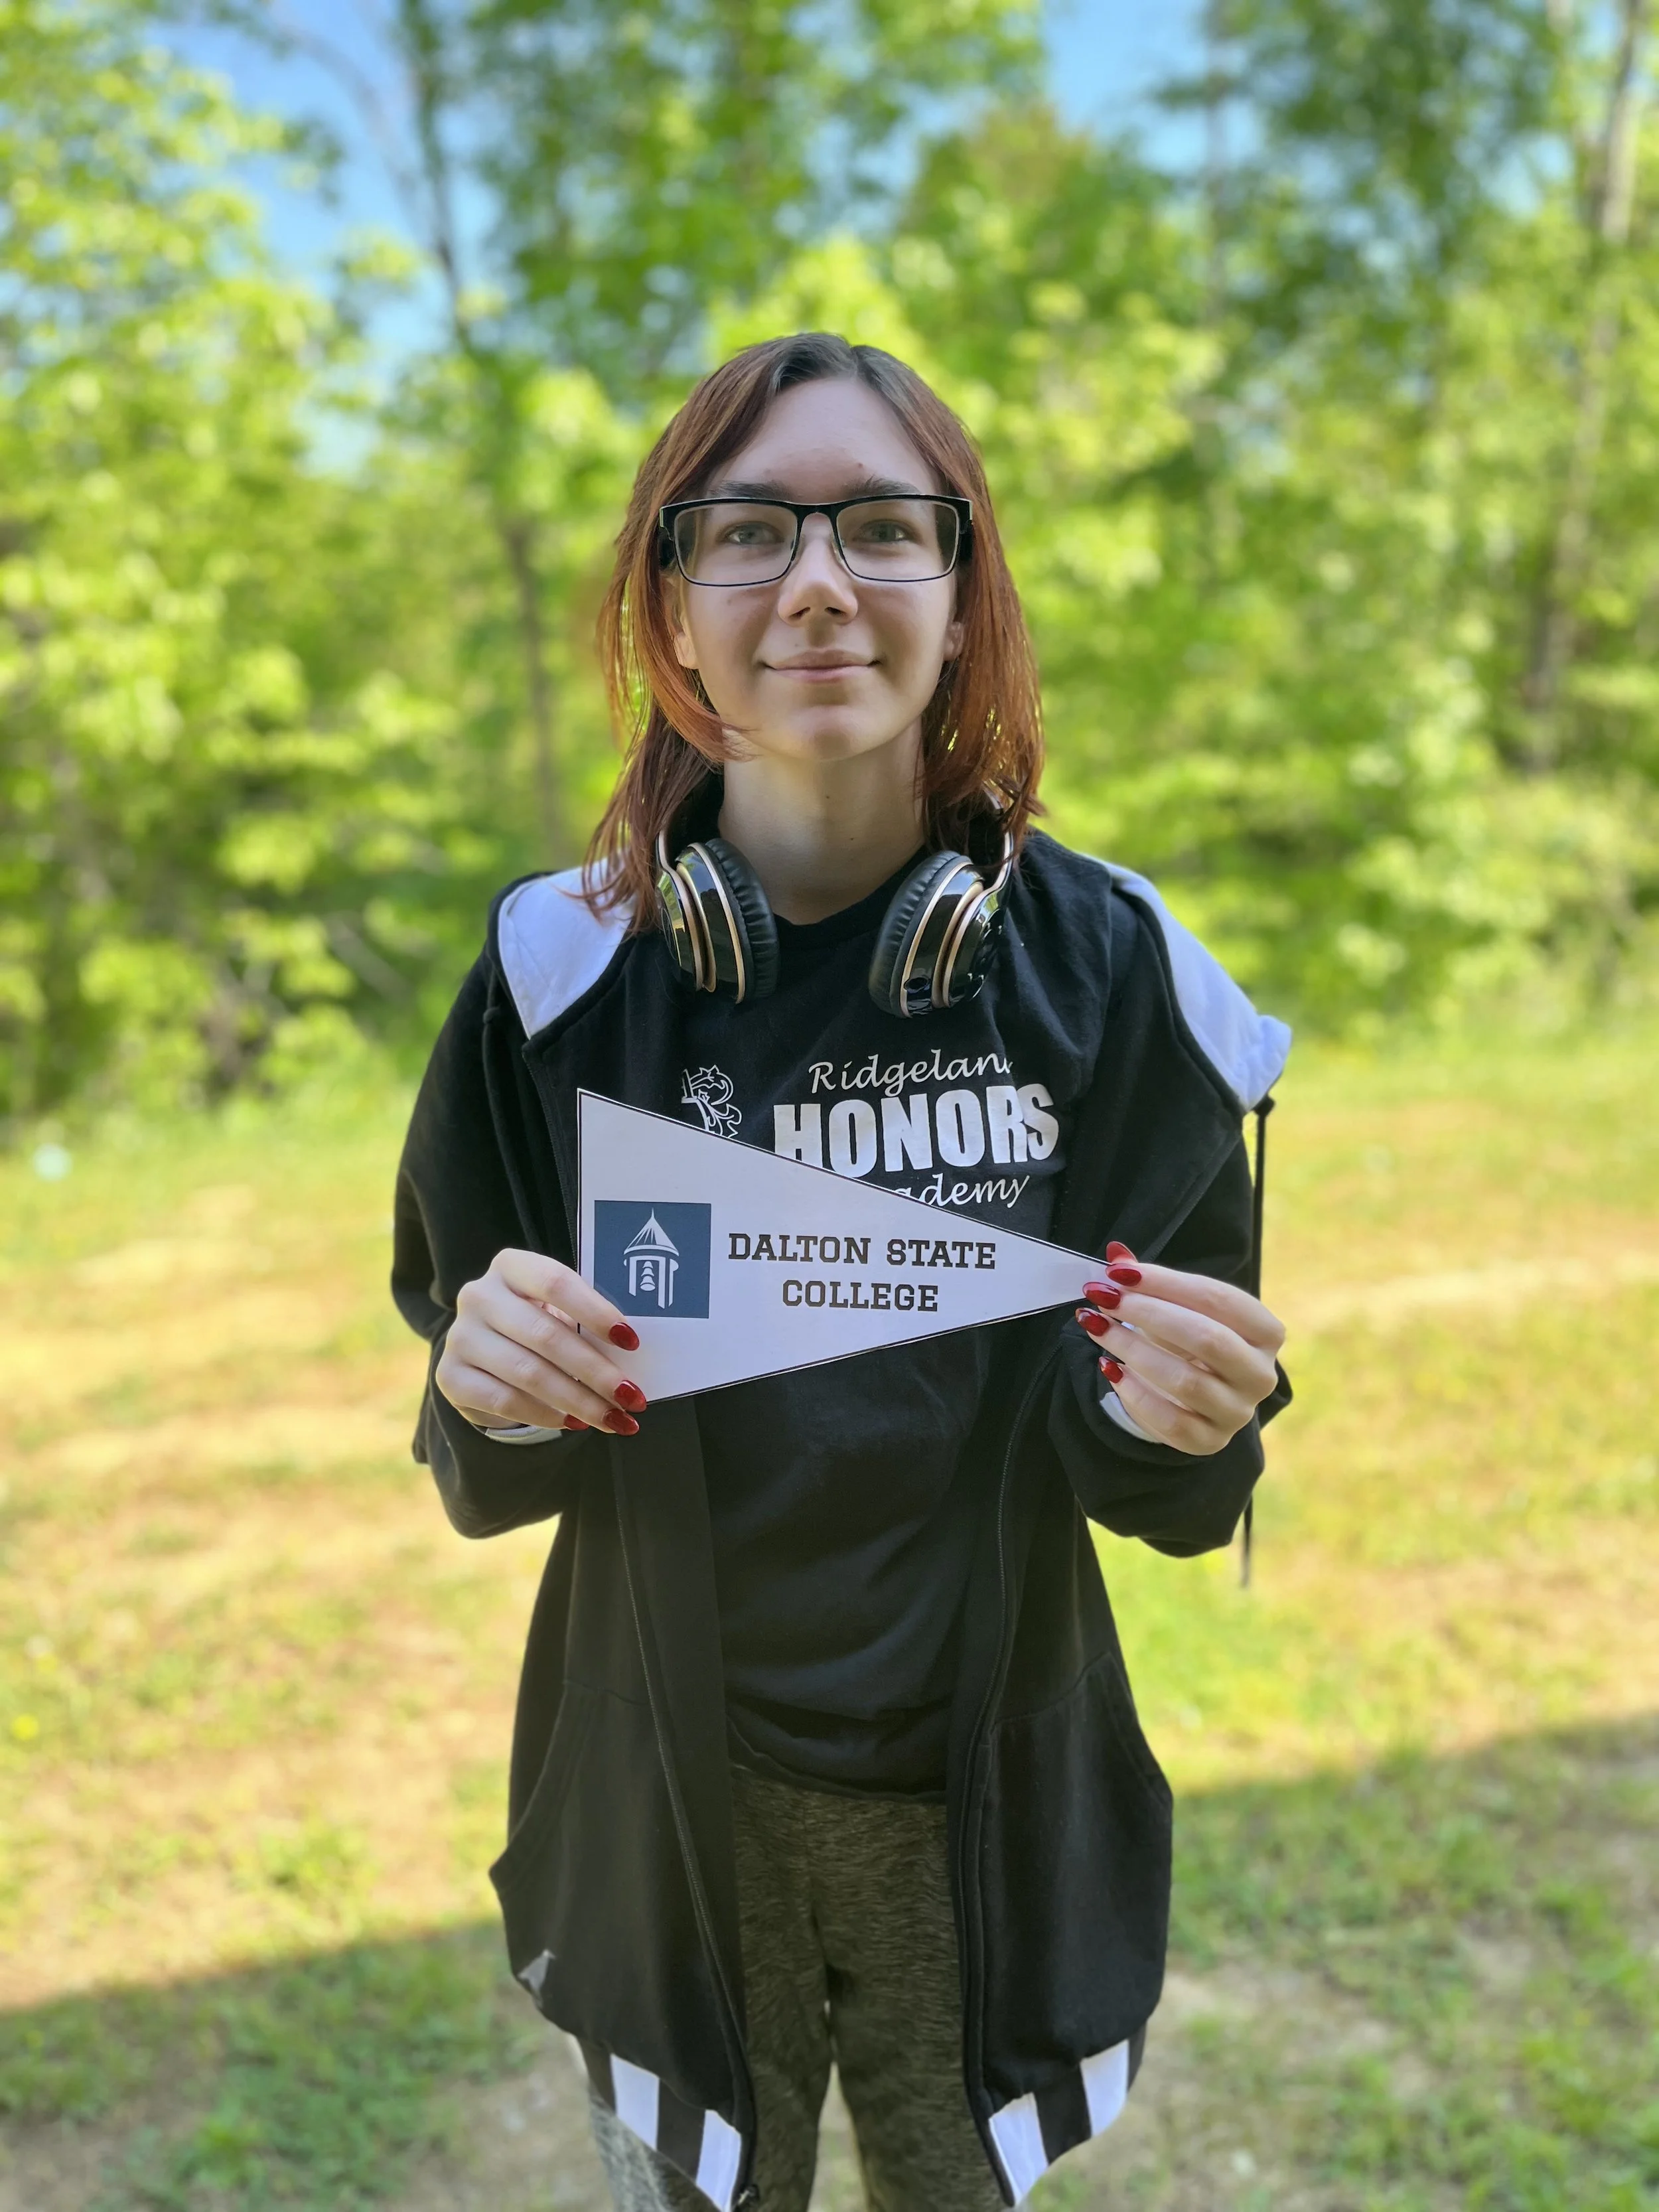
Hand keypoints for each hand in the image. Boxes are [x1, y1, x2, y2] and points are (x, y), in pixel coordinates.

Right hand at [435, 1248, 648, 1436]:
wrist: (485, 1353)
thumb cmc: (537, 1323)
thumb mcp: (557, 1310)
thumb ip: (586, 1320)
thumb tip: (632, 1352)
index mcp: (510, 1266)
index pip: (556, 1282)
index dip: (596, 1312)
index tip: (631, 1341)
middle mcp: (478, 1295)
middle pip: (545, 1335)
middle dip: (596, 1371)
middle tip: (632, 1397)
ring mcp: (461, 1336)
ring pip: (528, 1374)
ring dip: (579, 1401)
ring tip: (614, 1419)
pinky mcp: (451, 1377)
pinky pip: (506, 1401)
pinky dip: (546, 1415)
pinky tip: (574, 1423)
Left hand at [1074, 1242, 1284, 1455]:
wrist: (1195, 1394)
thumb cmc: (1187, 1339)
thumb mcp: (1176, 1307)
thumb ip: (1150, 1281)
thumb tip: (1114, 1254)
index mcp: (1265, 1331)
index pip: (1217, 1299)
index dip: (1165, 1282)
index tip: (1118, 1272)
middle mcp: (1260, 1374)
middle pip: (1206, 1339)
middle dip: (1148, 1314)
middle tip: (1104, 1298)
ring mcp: (1237, 1412)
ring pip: (1184, 1381)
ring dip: (1132, 1349)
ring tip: (1097, 1327)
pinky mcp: (1209, 1442)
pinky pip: (1169, 1421)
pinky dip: (1134, 1393)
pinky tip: (1110, 1368)